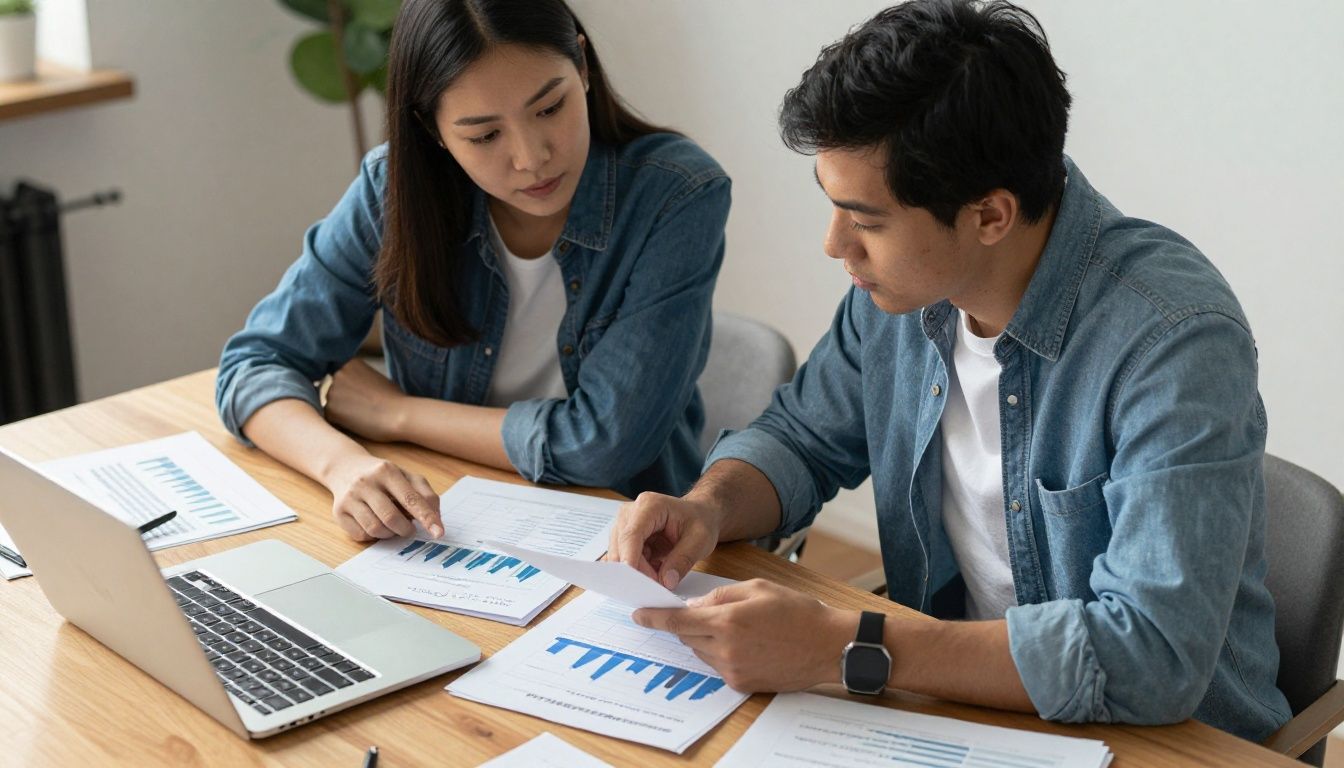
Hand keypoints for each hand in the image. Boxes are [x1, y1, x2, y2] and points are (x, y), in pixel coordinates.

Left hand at [324, 359, 409, 442]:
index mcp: (350, 363)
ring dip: (340, 412)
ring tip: (361, 417)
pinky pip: (329, 418)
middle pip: (331, 389)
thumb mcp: (377, 379)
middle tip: (361, 409)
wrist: (399, 415)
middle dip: (341, 399)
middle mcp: (338, 373)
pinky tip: (356, 424)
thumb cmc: (395, 399)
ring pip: (330, 404)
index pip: (340, 378)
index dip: (349, 390)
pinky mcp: (330, 409)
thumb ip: (360, 379)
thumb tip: (353, 388)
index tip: (362, 398)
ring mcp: (332, 390)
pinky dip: (340, 423)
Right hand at [324, 452, 443, 541]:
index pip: (411, 498)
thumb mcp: (407, 477)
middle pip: (391, 518)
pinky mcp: (339, 512)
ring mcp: (349, 498)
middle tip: (410, 529)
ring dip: (390, 534)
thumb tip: (436, 519)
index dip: (427, 517)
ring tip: (393, 525)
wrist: (345, 468)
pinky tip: (376, 524)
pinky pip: (361, 535)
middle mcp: (365, 483)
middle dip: (406, 529)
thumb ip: (425, 495)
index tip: (439, 533)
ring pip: (375, 529)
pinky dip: (374, 536)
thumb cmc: (383, 477)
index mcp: (387, 471)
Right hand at [606, 491, 722, 588]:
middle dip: (638, 570)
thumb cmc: (700, 520)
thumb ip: (683, 560)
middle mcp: (630, 513)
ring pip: (621, 557)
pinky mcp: (624, 538)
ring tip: (663, 575)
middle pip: (622, 547)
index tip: (636, 583)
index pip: (632, 534)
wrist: (699, 514)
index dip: (631, 558)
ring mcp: (625, 525)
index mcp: (649, 505)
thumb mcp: (700, 540)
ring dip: (639, 571)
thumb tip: (666, 582)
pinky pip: (625, 560)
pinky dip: (639, 570)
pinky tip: (656, 569)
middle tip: (659, 587)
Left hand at [633, 579, 855, 691]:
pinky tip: (747, 643)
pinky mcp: (742, 684)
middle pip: (687, 636)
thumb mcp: (758, 588)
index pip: (678, 621)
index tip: (638, 614)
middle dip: (690, 623)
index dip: (654, 617)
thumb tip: (695, 606)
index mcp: (728, 620)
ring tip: (737, 627)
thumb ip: (721, 595)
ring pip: (701, 651)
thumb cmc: (797, 612)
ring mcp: (733, 670)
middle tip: (706, 613)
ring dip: (706, 638)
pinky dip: (721, 653)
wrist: (827, 646)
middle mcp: (726, 648)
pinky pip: (717, 665)